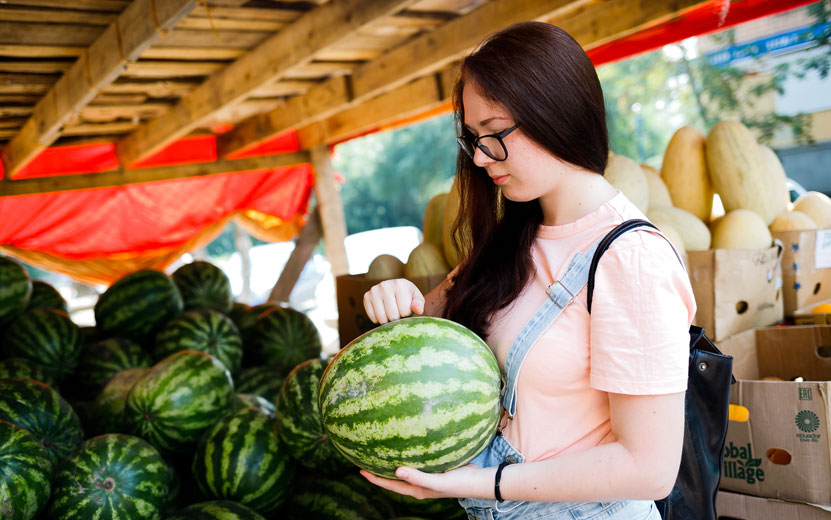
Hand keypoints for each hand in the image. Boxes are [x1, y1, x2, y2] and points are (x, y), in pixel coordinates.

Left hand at [359, 464, 485, 499]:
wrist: (478, 480)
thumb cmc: (457, 483)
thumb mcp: (436, 482)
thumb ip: (417, 477)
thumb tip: (396, 470)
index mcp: (416, 490)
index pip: (390, 485)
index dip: (374, 479)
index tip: (360, 470)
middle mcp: (418, 484)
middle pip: (394, 478)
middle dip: (380, 471)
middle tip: (365, 460)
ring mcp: (426, 476)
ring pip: (404, 470)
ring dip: (392, 463)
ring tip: (381, 452)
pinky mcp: (434, 468)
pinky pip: (416, 462)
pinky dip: (408, 455)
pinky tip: (407, 445)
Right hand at [363, 279, 424, 323]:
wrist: (396, 289)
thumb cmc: (409, 296)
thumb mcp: (417, 298)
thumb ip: (419, 304)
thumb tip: (418, 310)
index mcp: (399, 284)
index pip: (404, 311)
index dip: (407, 314)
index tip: (406, 307)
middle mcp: (385, 285)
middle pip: (392, 316)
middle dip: (397, 318)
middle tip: (398, 310)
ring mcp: (374, 291)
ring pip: (382, 319)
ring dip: (388, 320)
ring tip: (391, 311)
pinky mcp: (366, 297)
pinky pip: (373, 318)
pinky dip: (379, 319)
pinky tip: (383, 311)